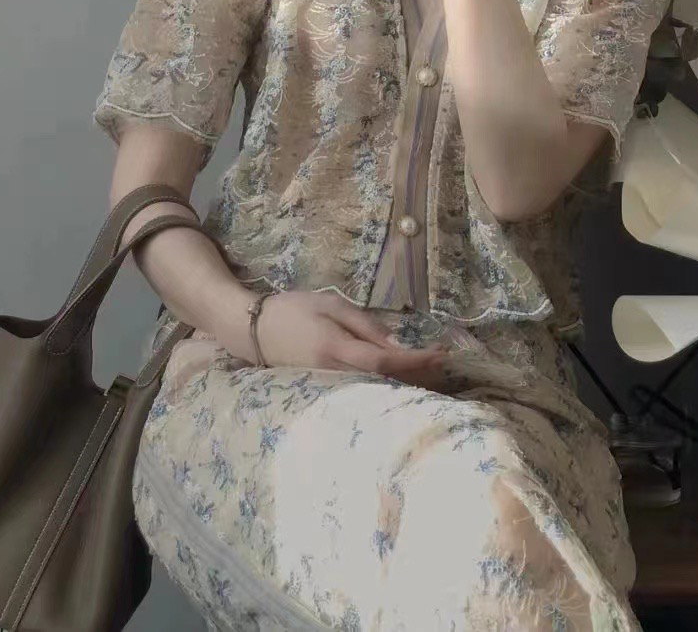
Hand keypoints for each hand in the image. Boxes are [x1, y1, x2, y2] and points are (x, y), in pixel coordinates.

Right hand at [232, 290, 448, 389]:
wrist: (251, 329)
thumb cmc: (293, 309)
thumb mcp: (331, 304)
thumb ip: (366, 325)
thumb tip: (399, 346)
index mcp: (336, 350)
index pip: (386, 362)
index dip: (417, 361)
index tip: (442, 354)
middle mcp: (334, 376)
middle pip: (386, 384)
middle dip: (419, 377)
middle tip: (446, 365)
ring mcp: (328, 389)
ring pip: (376, 392)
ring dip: (406, 385)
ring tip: (433, 374)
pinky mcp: (324, 394)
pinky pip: (363, 393)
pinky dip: (387, 388)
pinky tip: (403, 382)